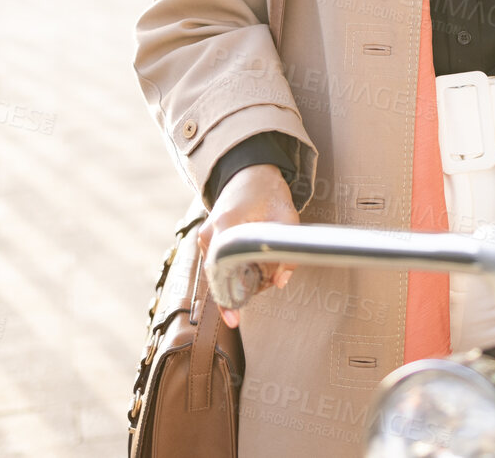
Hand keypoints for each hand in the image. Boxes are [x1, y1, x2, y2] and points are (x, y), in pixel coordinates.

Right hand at [198, 164, 299, 328]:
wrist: (250, 172)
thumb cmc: (269, 193)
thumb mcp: (289, 219)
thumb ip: (287, 253)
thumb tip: (281, 283)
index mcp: (227, 225)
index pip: (221, 272)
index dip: (228, 299)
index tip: (234, 320)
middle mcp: (210, 234)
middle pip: (223, 278)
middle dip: (248, 286)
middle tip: (272, 276)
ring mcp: (205, 237)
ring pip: (222, 274)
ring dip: (244, 277)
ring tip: (266, 265)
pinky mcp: (208, 240)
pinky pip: (220, 266)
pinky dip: (237, 270)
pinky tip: (255, 263)